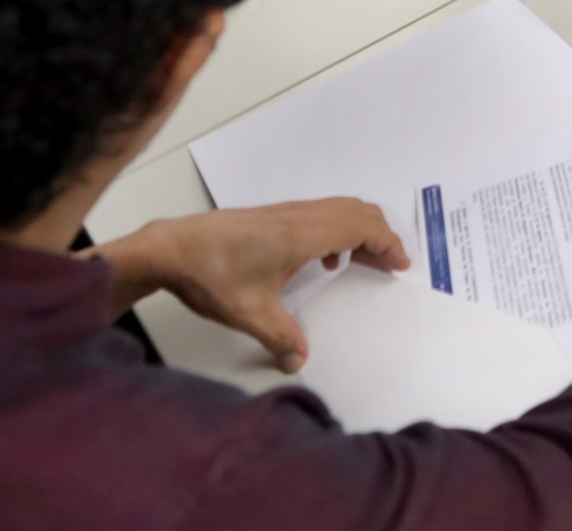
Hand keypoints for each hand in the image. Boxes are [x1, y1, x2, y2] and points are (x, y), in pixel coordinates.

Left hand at [97, 200, 408, 371]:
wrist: (171, 248)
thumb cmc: (212, 275)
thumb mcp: (249, 313)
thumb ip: (281, 337)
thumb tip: (298, 362)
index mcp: (303, 234)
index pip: (362, 227)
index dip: (388, 244)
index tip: (400, 265)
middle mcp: (299, 216)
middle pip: (357, 212)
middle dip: (380, 236)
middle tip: (389, 266)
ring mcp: (285, 212)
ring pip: (339, 209)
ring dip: (358, 231)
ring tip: (361, 263)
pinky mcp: (272, 216)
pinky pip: (320, 214)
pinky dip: (336, 230)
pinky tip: (319, 261)